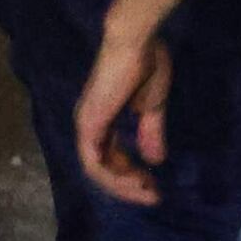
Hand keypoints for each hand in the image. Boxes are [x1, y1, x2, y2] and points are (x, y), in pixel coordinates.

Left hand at [73, 12, 178, 207]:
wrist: (134, 44)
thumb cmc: (144, 66)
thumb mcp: (151, 108)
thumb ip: (150, 133)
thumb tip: (154, 160)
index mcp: (102, 120)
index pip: (110, 158)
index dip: (131, 176)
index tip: (154, 187)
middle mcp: (90, 125)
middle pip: (102, 169)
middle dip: (128, 186)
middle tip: (153, 196)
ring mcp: (86, 125)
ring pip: (96, 170)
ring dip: (122, 186)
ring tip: (147, 192)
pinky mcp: (89, 123)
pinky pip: (93, 161)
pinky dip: (113, 177)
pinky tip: (136, 182)